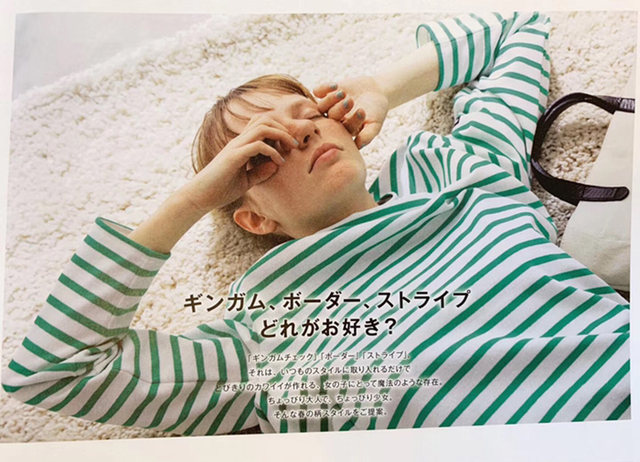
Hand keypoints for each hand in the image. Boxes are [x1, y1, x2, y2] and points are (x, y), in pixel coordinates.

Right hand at [183, 114, 297, 212]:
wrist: (200, 197)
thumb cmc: (221, 189)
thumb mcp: (246, 181)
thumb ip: (260, 172)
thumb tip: (276, 165)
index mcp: (241, 144)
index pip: (262, 124)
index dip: (279, 130)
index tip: (289, 147)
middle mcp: (239, 141)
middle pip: (264, 119)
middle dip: (284, 128)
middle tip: (294, 145)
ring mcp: (236, 147)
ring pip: (262, 127)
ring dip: (281, 135)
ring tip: (290, 150)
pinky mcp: (234, 157)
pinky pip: (258, 145)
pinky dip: (272, 151)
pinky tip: (278, 163)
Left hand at [313, 76, 388, 148]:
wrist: (375, 91)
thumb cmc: (376, 111)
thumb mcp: (375, 124)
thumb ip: (367, 136)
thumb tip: (357, 146)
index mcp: (344, 131)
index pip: (343, 130)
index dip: (351, 121)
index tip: (362, 111)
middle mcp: (334, 121)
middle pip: (330, 118)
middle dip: (339, 109)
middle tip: (350, 101)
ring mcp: (328, 107)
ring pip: (322, 106)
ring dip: (330, 99)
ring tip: (342, 93)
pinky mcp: (326, 93)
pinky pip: (317, 91)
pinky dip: (324, 88)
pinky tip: (336, 85)